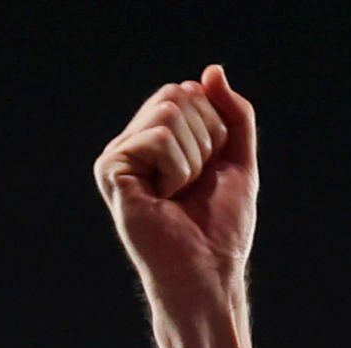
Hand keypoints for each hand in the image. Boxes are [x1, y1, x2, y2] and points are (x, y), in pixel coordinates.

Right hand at [95, 67, 258, 302]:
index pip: (188, 92)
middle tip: (195, 183)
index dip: (215, 128)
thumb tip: (212, 71)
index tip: (210, 170)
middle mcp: (134, 143)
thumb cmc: (220, 228)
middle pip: (177, 95)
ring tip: (180, 193)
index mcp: (158, 138)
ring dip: (193, 158)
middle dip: (205, 138)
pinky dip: (177, 170)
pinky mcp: (111, 170)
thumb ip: (233, 115)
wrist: (208, 272)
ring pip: (168, 111)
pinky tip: (165, 199)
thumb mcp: (239, 161)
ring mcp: (119, 156)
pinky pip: (158, 138)